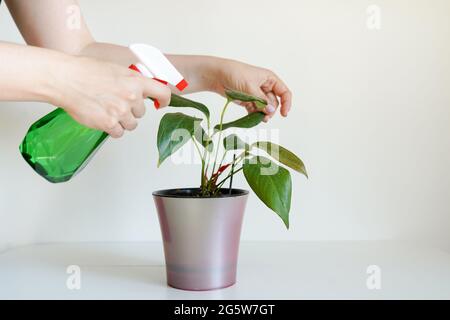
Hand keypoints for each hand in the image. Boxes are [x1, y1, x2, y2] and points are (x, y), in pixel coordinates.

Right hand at [50, 56, 170, 137]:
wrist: (66, 79)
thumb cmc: (85, 71)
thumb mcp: (116, 69)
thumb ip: (132, 81)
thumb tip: (141, 91)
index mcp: (135, 81)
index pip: (162, 92)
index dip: (165, 100)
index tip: (162, 103)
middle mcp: (131, 96)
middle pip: (141, 112)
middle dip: (131, 110)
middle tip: (114, 102)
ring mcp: (121, 111)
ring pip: (131, 125)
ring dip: (121, 121)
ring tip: (106, 110)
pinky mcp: (109, 124)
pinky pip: (118, 133)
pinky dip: (112, 129)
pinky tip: (101, 118)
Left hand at [212, 59, 291, 121]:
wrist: (217, 75)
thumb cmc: (235, 74)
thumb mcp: (250, 87)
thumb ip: (261, 100)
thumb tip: (271, 111)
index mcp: (269, 79)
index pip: (284, 92)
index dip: (286, 103)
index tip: (284, 114)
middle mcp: (265, 87)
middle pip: (274, 103)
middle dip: (270, 111)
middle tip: (265, 118)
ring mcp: (256, 94)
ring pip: (264, 108)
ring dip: (262, 114)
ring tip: (258, 119)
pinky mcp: (248, 101)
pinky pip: (255, 110)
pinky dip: (254, 115)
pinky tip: (252, 118)